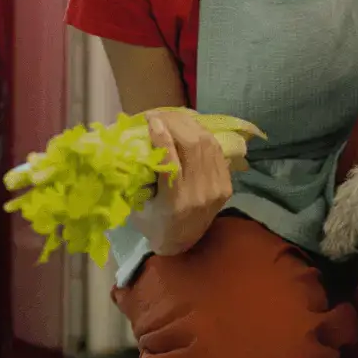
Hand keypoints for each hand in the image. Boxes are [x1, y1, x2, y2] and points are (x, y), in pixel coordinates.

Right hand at [138, 107, 234, 256]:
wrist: (184, 243)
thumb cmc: (154, 224)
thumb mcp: (139, 207)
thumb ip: (138, 179)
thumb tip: (131, 144)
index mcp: (175, 204)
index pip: (172, 164)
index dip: (162, 139)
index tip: (151, 121)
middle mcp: (200, 195)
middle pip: (193, 147)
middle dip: (175, 123)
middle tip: (156, 114)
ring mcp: (217, 188)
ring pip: (207, 144)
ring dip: (188, 124)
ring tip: (169, 115)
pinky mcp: (226, 184)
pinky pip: (215, 149)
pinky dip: (200, 133)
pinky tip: (187, 126)